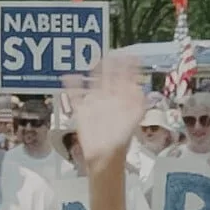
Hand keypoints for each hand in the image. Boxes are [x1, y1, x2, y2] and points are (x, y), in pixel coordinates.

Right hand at [65, 54, 142, 169]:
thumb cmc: (121, 141)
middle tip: (112, 53)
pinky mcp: (82, 110)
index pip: (126, 79)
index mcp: (122, 100)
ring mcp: (95, 103)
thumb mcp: (133, 122)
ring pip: (93, 82)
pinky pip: (75, 95)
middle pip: (110, 76)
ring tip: (94, 60)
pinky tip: (69, 76)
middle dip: (111, 64)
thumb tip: (141, 90)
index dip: (128, 67)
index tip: (130, 55)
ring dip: (94, 71)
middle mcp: (109, 98)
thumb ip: (137, 106)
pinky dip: (71, 85)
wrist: (106, 157)